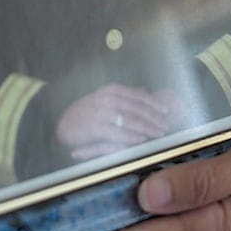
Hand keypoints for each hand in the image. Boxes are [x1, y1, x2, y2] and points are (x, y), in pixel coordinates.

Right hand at [55, 83, 181, 161]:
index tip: (167, 111)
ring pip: (132, 120)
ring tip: (159, 134)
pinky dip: (132, 137)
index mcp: (113, 90)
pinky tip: (142, 140)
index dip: (155, 104)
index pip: (139, 96)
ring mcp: (103, 112)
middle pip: (138, 108)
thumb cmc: (86, 112)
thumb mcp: (105, 98)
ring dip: (148, 128)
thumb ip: (125, 95)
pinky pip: (119, 133)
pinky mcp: (97, 127)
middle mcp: (109, 98)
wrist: (63, 123)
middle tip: (166, 126)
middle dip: (155, 118)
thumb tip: (145, 91)